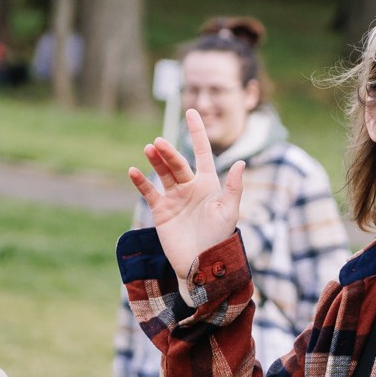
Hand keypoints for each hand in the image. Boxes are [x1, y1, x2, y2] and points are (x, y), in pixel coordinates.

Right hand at [130, 109, 247, 285]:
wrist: (201, 265)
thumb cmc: (219, 239)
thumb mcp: (229, 212)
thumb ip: (233, 187)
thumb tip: (242, 163)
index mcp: (209, 183)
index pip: (202, 152)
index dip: (197, 132)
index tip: (192, 111)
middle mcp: (190, 186)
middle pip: (178, 162)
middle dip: (169, 152)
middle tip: (159, 143)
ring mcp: (174, 197)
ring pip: (163, 173)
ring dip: (156, 161)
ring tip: (149, 149)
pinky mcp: (161, 210)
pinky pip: (149, 192)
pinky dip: (141, 181)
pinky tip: (133, 171)